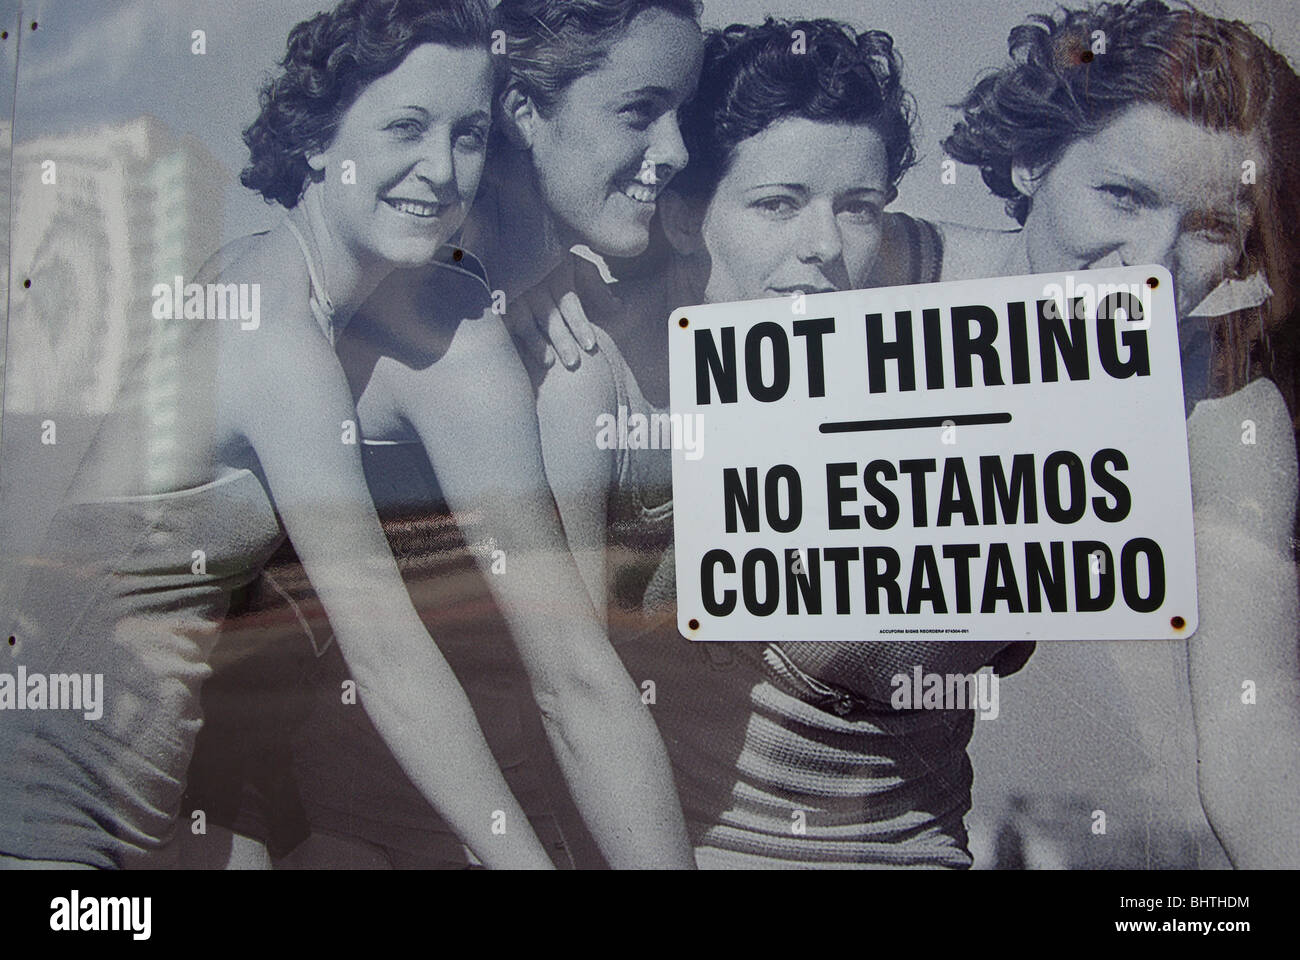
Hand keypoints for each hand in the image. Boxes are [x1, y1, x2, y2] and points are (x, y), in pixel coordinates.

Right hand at [504, 255, 619, 369]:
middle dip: (562, 340)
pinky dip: (510, 339)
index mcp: (556, 276)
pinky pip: (501, 323)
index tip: (591, 345)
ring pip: (524, 321)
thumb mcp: (575, 265)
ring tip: (548, 362)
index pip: (570, 305)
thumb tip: (619, 308)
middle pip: (550, 317)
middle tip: (574, 363)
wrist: (511, 239)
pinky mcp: (494, 301)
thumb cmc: (551, 259)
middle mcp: (534, 284)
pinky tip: (516, 356)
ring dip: (536, 343)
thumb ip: (596, 287)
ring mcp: (512, 293)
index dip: (580, 325)